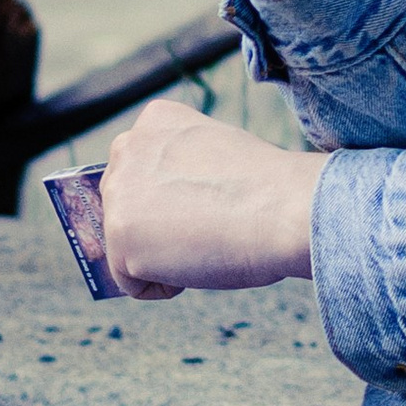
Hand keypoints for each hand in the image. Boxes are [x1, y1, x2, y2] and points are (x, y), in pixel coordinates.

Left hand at [98, 96, 326, 298]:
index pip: (141, 173)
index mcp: (156, 119)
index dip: (175, 200)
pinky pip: (130, 281)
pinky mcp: (120, 235)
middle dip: (160, 228)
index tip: (211, 200)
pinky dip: (164, 286)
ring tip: (205, 240)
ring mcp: (120, 190)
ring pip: (126, 245)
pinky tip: (197, 262)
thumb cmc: (269, 189)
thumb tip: (162, 208)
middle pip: (126, 207)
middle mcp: (128, 147)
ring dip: (163, 256)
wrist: (285, 209)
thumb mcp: (215, 154)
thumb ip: (178, 167)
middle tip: (208, 225)